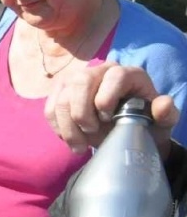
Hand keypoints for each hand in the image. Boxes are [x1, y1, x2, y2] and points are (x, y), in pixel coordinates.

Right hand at [45, 63, 177, 157]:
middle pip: (80, 81)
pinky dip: (57, 127)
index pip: (114, 75)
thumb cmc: (145, 126)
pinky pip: (50, 108)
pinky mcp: (61, 92)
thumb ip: (166, 114)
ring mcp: (77, 80)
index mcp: (128, 74)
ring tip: (80, 145)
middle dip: (81, 112)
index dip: (107, 97)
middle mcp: (101, 71)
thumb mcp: (161, 124)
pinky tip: (70, 139)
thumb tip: (163, 103)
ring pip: (61, 96)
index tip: (107, 120)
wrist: (125, 134)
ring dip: (67, 125)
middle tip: (91, 133)